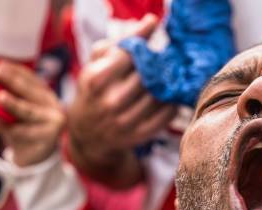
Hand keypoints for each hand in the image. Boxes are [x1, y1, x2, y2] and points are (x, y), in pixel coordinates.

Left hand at [0, 61, 66, 166]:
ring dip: (14, 104)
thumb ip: (13, 96)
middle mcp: (55, 107)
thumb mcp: (20, 109)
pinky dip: (8, 129)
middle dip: (14, 81)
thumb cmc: (24, 128)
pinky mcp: (47, 140)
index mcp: (47, 96)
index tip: (0, 63)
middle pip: (32, 92)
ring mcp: (53, 125)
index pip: (33, 79)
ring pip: (29, 112)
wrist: (36, 158)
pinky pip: (24, 133)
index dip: (17, 71)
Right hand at [68, 14, 176, 185]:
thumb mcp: (93, 67)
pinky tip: (170, 92)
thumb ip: (115, 46)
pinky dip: (172, 100)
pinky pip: (167, 113)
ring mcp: (127, 120)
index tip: (153, 23)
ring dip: (169, 79)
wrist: (88, 134)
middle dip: (158, 59)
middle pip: (147, 73)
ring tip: (170, 70)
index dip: (142, 35)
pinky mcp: (141, 134)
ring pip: (160, 93)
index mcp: (96, 80)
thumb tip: (144, 25)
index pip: (127, 53)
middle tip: (165, 51)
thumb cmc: (95, 92)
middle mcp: (111, 101)